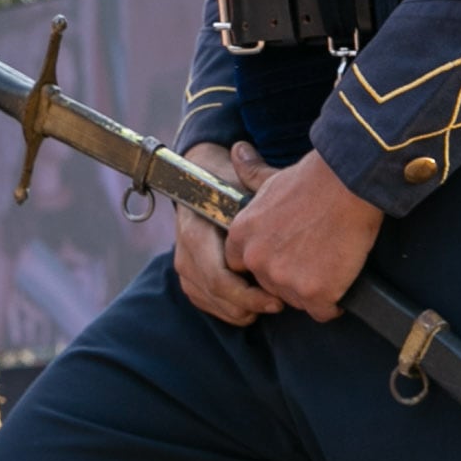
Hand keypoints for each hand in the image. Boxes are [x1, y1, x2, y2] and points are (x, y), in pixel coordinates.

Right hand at [170, 143, 281, 326]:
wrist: (200, 179)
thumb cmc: (228, 180)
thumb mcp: (240, 177)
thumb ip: (250, 173)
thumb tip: (242, 150)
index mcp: (195, 225)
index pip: (216, 273)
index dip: (247, 293)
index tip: (277, 297)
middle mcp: (183, 246)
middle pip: (212, 290)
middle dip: (247, 304)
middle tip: (278, 305)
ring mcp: (181, 260)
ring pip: (206, 299)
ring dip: (237, 309)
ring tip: (266, 306)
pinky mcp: (186, 272)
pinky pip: (202, 300)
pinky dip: (226, 309)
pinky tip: (249, 307)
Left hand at [221, 145, 383, 321]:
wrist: (347, 185)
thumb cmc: (312, 181)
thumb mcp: (270, 178)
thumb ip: (249, 174)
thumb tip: (236, 151)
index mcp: (241, 236)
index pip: (243, 267)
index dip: (267, 262)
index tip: (286, 253)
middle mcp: (257, 261)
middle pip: (272, 287)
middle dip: (291, 277)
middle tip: (314, 255)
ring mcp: (284, 279)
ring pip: (297, 301)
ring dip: (313, 290)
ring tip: (329, 262)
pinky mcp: (314, 293)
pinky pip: (323, 311)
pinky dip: (334, 301)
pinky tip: (341, 278)